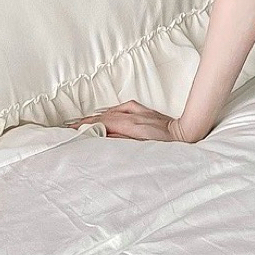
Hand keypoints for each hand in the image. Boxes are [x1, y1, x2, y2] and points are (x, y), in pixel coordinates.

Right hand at [63, 100, 188, 141]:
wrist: (185, 133)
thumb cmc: (166, 144)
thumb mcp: (141, 147)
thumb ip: (120, 140)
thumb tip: (102, 135)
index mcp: (130, 123)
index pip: (101, 122)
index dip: (84, 125)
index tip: (69, 129)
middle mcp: (133, 114)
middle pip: (103, 115)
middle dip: (85, 121)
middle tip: (69, 126)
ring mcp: (139, 111)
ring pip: (111, 111)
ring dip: (96, 116)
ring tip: (81, 121)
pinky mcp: (144, 110)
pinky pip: (122, 107)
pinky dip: (111, 110)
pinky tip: (106, 113)